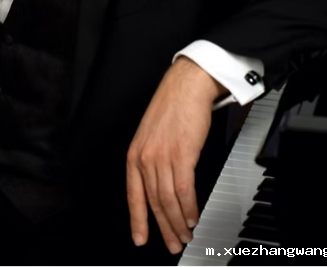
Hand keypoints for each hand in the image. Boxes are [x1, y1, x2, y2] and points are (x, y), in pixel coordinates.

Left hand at [126, 57, 226, 253]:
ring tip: (185, 234)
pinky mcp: (182, 154)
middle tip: (172, 243)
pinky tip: (193, 217)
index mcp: (135, 153)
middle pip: (153, 202)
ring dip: (178, 222)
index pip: (133, 194)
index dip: (137, 220)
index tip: (139, 238)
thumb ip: (152, 158)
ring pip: (168, 200)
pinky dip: (189, 208)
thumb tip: (161, 184)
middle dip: (163, 227)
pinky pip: (184, 190)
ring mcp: (162, 156)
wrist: (187, 84)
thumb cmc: (172, 105)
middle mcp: (145, 157)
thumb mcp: (152, 134)